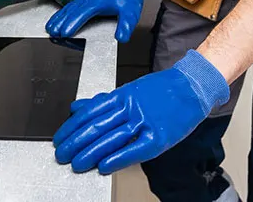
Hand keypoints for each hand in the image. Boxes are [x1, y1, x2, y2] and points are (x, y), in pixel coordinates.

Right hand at [45, 0, 153, 42]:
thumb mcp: (131, 12)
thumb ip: (126, 25)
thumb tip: (121, 37)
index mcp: (99, 0)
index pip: (84, 13)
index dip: (73, 23)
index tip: (65, 33)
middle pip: (72, 10)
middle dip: (61, 22)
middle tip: (52, 32)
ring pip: (69, 7)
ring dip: (59, 17)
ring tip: (50, 27)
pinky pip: (71, 6)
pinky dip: (62, 13)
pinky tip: (57, 19)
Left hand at [53, 50, 229, 174]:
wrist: (193, 86)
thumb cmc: (163, 90)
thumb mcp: (129, 90)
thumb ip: (102, 101)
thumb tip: (76, 108)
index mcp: (121, 95)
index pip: (89, 112)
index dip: (71, 127)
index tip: (60, 139)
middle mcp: (130, 107)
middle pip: (96, 126)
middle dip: (76, 143)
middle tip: (62, 155)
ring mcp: (145, 121)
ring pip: (112, 137)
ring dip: (91, 153)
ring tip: (77, 164)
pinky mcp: (159, 136)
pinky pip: (135, 148)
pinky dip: (118, 158)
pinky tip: (104, 166)